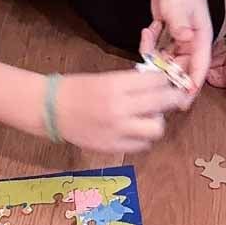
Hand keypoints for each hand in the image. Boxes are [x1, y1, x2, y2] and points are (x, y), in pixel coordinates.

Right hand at [54, 69, 180, 154]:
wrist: (51, 110)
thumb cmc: (77, 89)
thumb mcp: (105, 78)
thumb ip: (131, 83)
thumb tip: (158, 85)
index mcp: (116, 85)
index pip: (157, 80)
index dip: (164, 80)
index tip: (164, 81)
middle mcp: (120, 108)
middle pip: (163, 102)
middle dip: (173, 98)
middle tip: (174, 97)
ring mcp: (118, 130)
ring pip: (157, 128)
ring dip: (157, 122)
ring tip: (149, 118)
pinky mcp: (114, 147)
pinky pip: (142, 145)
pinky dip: (143, 138)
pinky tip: (134, 131)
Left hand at [148, 0, 212, 92]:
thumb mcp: (181, 5)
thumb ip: (181, 25)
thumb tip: (185, 40)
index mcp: (202, 37)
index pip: (200, 66)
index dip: (192, 84)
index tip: (183, 101)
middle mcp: (192, 40)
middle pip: (182, 66)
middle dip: (168, 73)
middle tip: (153, 79)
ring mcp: (179, 36)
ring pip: (168, 59)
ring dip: (157, 58)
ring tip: (147, 46)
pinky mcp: (166, 31)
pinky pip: (158, 47)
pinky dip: (150, 43)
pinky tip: (148, 30)